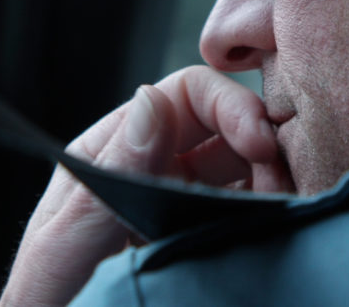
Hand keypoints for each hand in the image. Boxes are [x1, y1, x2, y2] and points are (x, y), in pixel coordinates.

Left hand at [0, 65, 293, 305]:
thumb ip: (106, 180)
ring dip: (274, 177)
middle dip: (262, 142)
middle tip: (285, 180)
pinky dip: (271, 214)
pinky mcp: (203, 245)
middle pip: (225, 129)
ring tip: (286, 206)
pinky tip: (278, 228)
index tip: (261, 142)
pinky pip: (249, 215)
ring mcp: (181, 209)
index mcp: (115, 154)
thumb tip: (153, 101)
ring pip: (246, 170)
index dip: (229, 106)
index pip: (183, 97)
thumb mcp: (61, 250)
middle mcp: (153, 172)